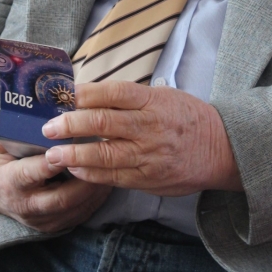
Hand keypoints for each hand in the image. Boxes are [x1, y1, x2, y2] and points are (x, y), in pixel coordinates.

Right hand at [0, 119, 111, 232]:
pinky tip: (107, 181)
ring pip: (74, 208)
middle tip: (102, 157)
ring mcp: (41, 219)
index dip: (51, 162)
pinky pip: (80, 215)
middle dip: (83, 179)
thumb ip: (12, 125)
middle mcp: (25, 204)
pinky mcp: (54, 226)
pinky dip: (95, 199)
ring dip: (94, 189)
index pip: (31, 173)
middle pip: (60, 197)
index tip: (69, 147)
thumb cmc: (0, 158)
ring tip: (111, 167)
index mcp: (9, 181)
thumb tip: (33, 102)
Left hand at [42, 81, 242, 195]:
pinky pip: (114, 177)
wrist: (222, 149)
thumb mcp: (164, 96)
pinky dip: (91, 174)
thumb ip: (131, 99)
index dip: (87, 93)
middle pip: (104, 123)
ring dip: (74, 155)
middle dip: (71, 124)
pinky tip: (75, 169)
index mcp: (153, 101)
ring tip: (53, 154)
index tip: (65, 95)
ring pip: (105, 154)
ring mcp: (149, 154)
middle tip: (49, 126)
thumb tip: (89, 96)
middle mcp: (150, 126)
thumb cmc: (187, 118)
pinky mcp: (149, 178)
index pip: (115, 92)